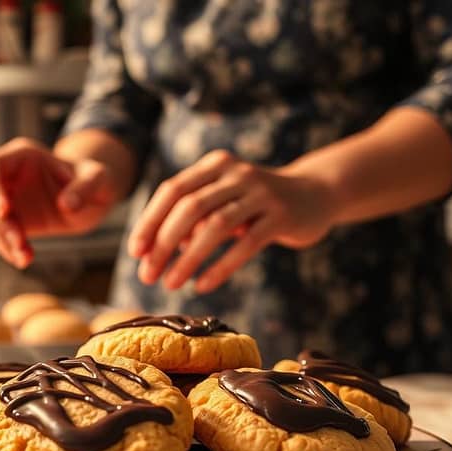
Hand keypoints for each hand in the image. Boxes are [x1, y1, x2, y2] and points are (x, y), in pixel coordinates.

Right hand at [0, 138, 117, 267]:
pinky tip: (24, 259)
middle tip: (19, 240)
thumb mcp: (98, 178)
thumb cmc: (94, 180)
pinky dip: (6, 249)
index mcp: (22, 155)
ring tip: (25, 257)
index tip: (5, 210)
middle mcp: (7, 175)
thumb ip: (85, 187)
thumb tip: (66, 206)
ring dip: (1, 239)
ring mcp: (4, 198)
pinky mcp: (7, 221)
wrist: (92, 197)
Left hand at [127, 150, 336, 292]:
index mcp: (214, 165)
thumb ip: (192, 221)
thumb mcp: (222, 203)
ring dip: (188, 259)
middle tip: (147, 276)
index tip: (135, 252)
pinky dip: (221, 266)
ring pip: (215, 225)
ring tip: (171, 284)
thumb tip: (156, 250)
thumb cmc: (256, 204)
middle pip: (189, 207)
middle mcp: (236, 173)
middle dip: (162, 244)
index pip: (172, 190)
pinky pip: (246, 243)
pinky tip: (203, 285)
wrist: (316, 194)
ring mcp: (261, 192)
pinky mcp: (281, 215)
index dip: (149, 221)